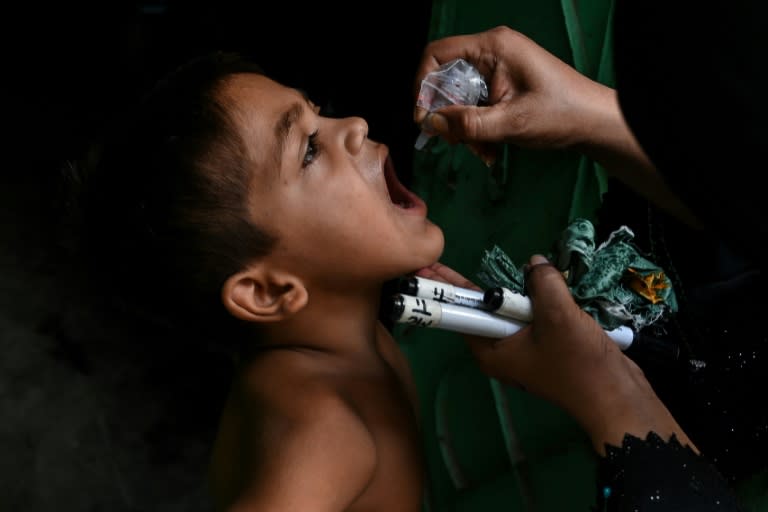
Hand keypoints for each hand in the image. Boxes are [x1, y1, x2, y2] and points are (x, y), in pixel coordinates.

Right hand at [413, 26, 616, 164]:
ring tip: (481, 151)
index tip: (423, 117)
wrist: (595, 123)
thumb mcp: (510, 123)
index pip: (437, 54)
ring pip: (459, 97)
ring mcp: (497, 68)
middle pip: (445, 78)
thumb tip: (430, 123)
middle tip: (453, 141)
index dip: (422, 84)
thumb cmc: (561, 114)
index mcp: (493, 47)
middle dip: (445, 114)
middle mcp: (492, 51)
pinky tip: (489, 149)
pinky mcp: (502, 85)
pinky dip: (475, 129)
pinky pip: (474, 105)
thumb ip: (467, 123)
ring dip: (462, 128)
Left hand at [418, 257, 695, 454]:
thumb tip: (534, 263)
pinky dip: (538, 300)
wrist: (617, 394)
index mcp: (491, 351)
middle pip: (483, 310)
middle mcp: (501, 351)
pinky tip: (543, 281)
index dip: (444, 288)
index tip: (423, 269)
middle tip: (440, 260)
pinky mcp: (546, 346)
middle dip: (473, 285)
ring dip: (516, 290)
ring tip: (504, 267)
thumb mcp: (557, 316)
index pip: (460, 313)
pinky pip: (533, 316)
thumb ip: (541, 284)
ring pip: (511, 311)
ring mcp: (524, 349)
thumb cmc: (579, 361)